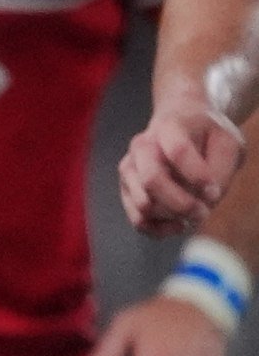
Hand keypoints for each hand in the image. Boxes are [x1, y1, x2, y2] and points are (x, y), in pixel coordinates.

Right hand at [120, 96, 242, 239]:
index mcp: (168, 127)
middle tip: (203, 212)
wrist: (181, 125)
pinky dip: (159, 229)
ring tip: (195, 216)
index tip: (214, 191)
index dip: (198, 176)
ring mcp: (130, 169)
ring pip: (143, 204)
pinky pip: (138, 219)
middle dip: (181, 203)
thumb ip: (221, 169)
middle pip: (152, 180)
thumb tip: (206, 201)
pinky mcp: (127, 190)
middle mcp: (141, 146)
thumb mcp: (227, 143)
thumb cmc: (207, 135)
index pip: (178, 151)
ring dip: (172, 217)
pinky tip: (179, 225)